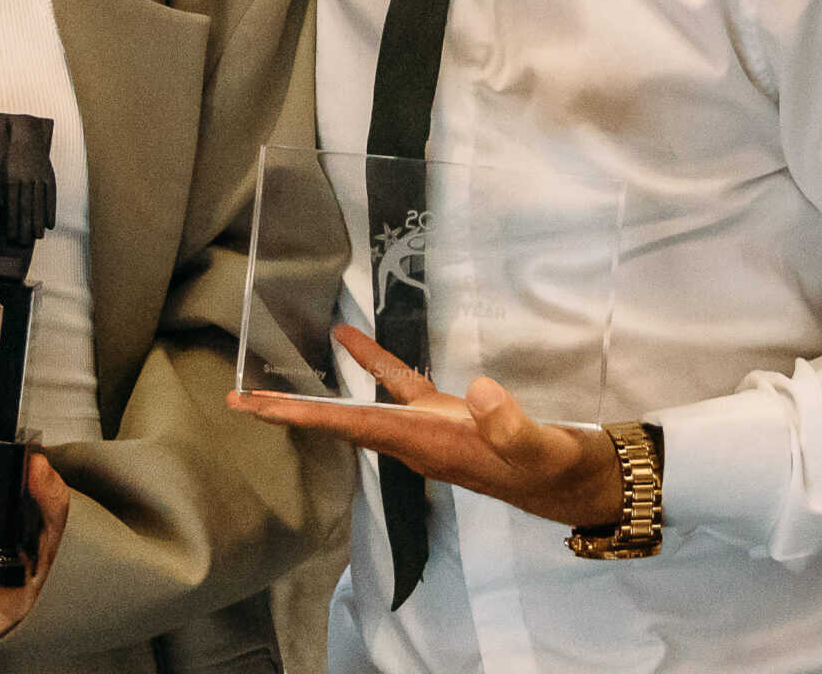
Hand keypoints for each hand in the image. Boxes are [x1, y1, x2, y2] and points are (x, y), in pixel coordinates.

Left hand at [0, 113, 55, 246]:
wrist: (27, 136)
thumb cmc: (10, 157)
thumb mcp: (0, 171)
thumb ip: (0, 190)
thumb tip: (1, 210)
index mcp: (11, 178)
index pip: (12, 205)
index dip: (12, 221)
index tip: (11, 236)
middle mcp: (26, 179)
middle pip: (26, 206)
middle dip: (25, 226)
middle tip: (24, 242)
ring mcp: (39, 177)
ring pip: (39, 203)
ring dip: (39, 221)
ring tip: (38, 237)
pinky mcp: (50, 176)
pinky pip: (52, 196)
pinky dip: (51, 211)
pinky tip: (51, 224)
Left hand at [228, 325, 624, 528]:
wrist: (582, 482)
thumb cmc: (561, 469)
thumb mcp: (543, 449)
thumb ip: (511, 426)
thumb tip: (480, 392)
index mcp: (430, 445)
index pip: (353, 428)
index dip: (303, 416)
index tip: (254, 410)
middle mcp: (418, 442)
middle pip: (340, 425)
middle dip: (291, 413)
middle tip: (239, 401)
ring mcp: (430, 430)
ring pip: (362, 406)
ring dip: (322, 391)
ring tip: (276, 375)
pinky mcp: (449, 417)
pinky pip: (400, 386)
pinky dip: (374, 363)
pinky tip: (350, 338)